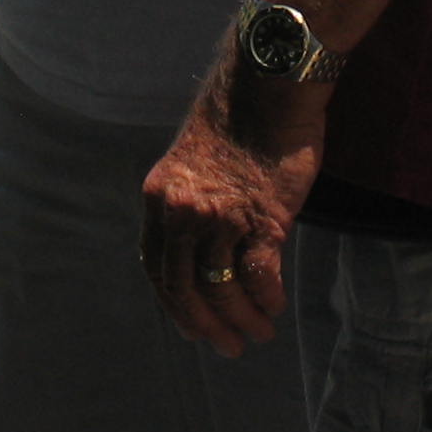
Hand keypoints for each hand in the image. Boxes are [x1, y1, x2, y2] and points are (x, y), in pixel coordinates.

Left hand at [139, 58, 327, 357]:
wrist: (269, 84)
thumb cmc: (239, 122)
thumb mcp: (192, 164)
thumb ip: (189, 206)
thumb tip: (197, 253)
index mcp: (159, 199)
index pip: (157, 270)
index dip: (175, 306)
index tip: (194, 328)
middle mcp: (182, 212)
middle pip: (185, 288)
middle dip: (206, 325)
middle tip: (229, 347)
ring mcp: (220, 218)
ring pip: (222, 288)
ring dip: (242, 319)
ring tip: (259, 332)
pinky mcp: (260, 218)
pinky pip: (258, 276)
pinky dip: (266, 299)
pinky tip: (275, 307)